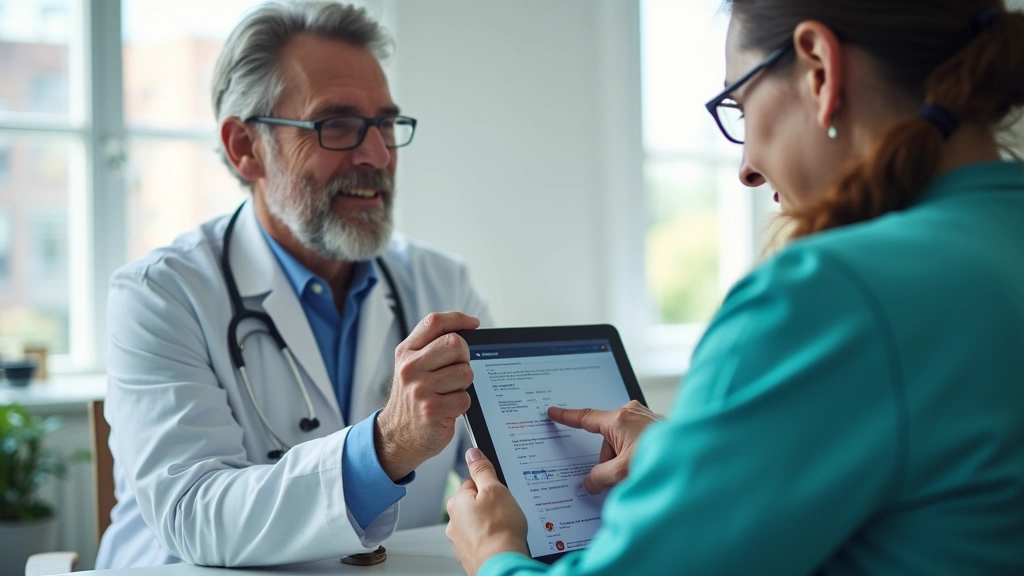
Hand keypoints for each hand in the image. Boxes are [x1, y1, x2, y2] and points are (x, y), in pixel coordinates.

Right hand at [375, 312, 479, 479]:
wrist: (397, 436)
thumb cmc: (412, 399)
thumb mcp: (411, 368)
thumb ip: (431, 347)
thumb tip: (466, 329)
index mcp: (406, 352)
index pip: (434, 322)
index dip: (458, 318)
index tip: (473, 324)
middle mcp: (410, 368)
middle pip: (456, 344)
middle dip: (464, 358)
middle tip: (455, 371)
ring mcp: (420, 389)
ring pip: (465, 372)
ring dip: (463, 385)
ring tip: (447, 393)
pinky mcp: (432, 410)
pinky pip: (465, 398)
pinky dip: (461, 404)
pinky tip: (447, 409)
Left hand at [446, 448, 527, 575]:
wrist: (502, 564)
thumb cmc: (499, 530)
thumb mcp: (495, 489)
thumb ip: (482, 470)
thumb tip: (473, 453)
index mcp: (457, 502)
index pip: (473, 482)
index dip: (491, 485)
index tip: (500, 491)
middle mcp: (454, 521)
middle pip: (476, 503)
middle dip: (491, 505)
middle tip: (505, 511)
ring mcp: (460, 540)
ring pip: (479, 523)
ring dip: (491, 523)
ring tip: (505, 528)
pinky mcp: (470, 555)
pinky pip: (482, 540)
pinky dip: (491, 539)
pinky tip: (501, 540)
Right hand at [547, 400, 660, 493]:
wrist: (696, 458)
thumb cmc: (663, 460)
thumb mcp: (621, 473)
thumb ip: (599, 478)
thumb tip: (591, 483)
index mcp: (619, 419)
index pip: (585, 418)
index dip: (566, 417)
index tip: (553, 412)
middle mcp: (631, 413)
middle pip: (605, 439)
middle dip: (609, 459)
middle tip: (622, 474)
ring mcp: (645, 417)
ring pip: (621, 442)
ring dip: (624, 459)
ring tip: (641, 470)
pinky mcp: (655, 425)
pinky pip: (635, 441)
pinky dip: (636, 455)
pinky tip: (648, 465)